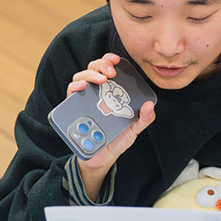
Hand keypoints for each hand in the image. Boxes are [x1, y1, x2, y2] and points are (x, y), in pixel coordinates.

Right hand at [68, 54, 155, 197]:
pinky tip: (83, 87)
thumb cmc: (116, 141)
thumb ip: (143, 119)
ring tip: (100, 79)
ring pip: (80, 77)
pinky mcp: (72, 110)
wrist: (101, 159)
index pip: (107, 69)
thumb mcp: (133, 130)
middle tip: (111, 72)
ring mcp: (83, 100)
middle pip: (93, 69)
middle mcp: (95, 93)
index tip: (117, 60)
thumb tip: (149, 105)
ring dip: (89, 74)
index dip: (110, 60)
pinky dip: (75, 87)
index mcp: (109, 92)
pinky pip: (70, 94)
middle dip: (101, 64)